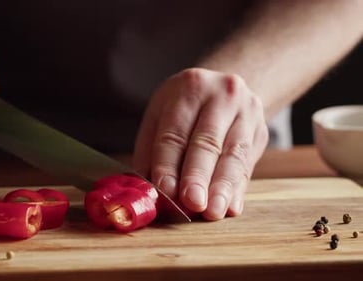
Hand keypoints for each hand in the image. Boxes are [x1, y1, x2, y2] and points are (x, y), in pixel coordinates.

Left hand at [133, 68, 268, 219]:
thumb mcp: (160, 114)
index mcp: (189, 87)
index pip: (176, 132)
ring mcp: (247, 112)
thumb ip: (151, 151)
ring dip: (222, 188)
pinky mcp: (261, 132)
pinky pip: (248, 165)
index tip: (166, 190)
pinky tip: (231, 207)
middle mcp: (222, 95)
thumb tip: (147, 189)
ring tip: (212, 212)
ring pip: (233, 155)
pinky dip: (238, 189)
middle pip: (207, 142)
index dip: (169, 163)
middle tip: (192, 202)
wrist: (225, 87)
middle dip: (198, 176)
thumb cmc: (184, 107)